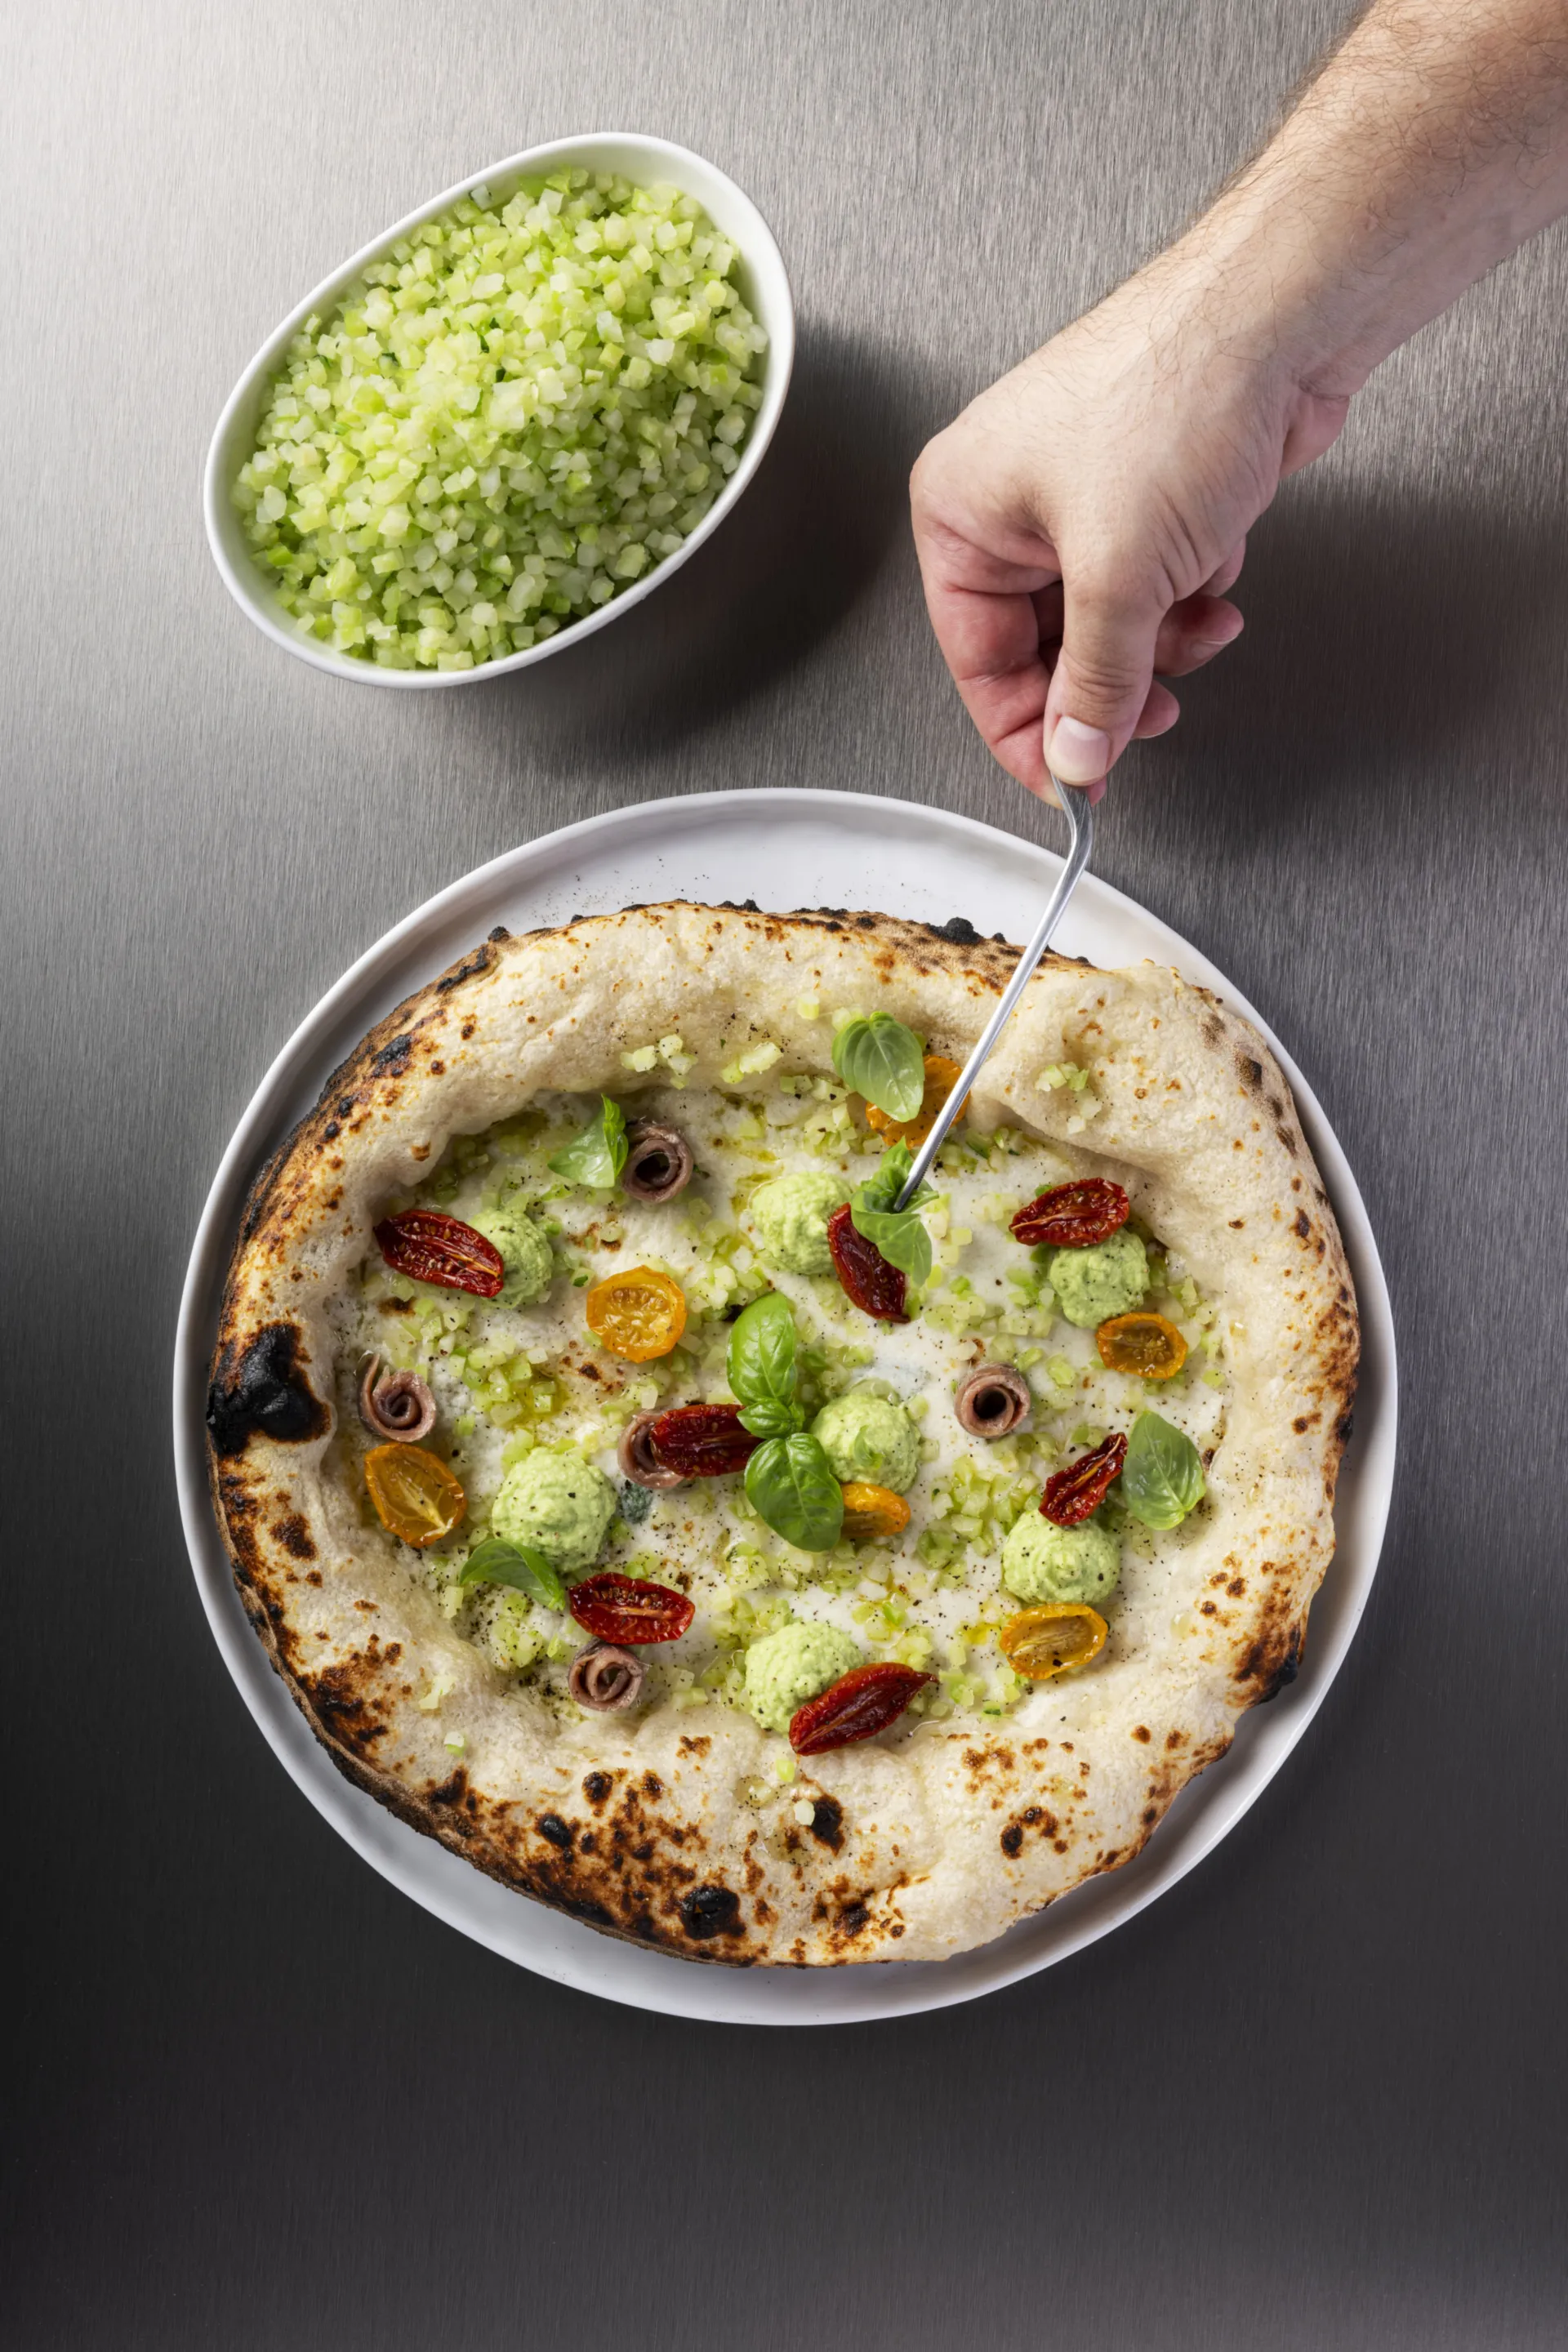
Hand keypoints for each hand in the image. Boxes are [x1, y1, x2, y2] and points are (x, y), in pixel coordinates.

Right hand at [910, 259, 1350, 796]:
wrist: (1281, 317)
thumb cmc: (1176, 392)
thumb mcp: (1119, 577)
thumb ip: (1095, 685)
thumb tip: (1077, 755)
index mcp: (962, 511)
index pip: (978, 662)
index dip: (1029, 736)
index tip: (1075, 783)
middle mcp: (1010, 503)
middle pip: (1047, 649)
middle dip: (1112, 683)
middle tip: (1151, 717)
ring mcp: (1081, 496)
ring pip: (1109, 623)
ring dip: (1163, 641)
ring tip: (1201, 625)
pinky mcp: (1146, 493)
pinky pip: (1154, 585)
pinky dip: (1190, 593)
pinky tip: (1218, 566)